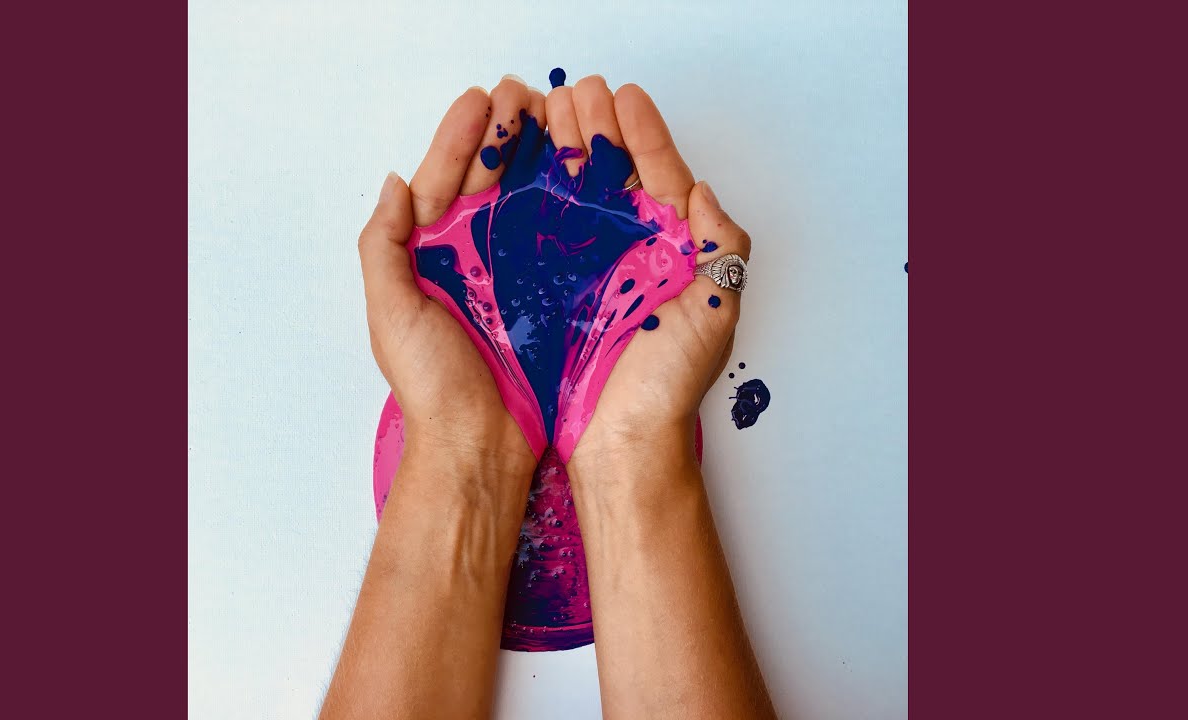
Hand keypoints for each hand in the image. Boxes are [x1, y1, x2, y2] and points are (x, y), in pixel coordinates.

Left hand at [356, 88, 545, 478]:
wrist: (482, 445)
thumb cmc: (434, 387)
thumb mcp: (392, 312)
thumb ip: (384, 246)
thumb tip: (395, 183)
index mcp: (429, 258)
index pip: (441, 181)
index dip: (459, 138)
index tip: (481, 100)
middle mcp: (472, 260)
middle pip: (486, 181)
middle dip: (503, 134)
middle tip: (523, 96)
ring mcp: (513, 275)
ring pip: (526, 200)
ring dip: (538, 156)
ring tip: (554, 117)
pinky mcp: (550, 295)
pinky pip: (559, 238)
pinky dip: (568, 202)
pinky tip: (580, 172)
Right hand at [564, 78, 751, 475]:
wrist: (620, 445)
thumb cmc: (668, 386)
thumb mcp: (715, 308)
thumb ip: (720, 246)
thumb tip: (702, 191)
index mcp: (672, 253)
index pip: (660, 178)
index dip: (643, 135)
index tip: (625, 97)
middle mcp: (628, 256)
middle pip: (612, 177)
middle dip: (594, 130)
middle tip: (575, 93)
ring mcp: (586, 272)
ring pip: (573, 196)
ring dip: (562, 151)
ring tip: (545, 112)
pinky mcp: (548, 293)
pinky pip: (539, 233)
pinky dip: (531, 195)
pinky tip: (521, 164)